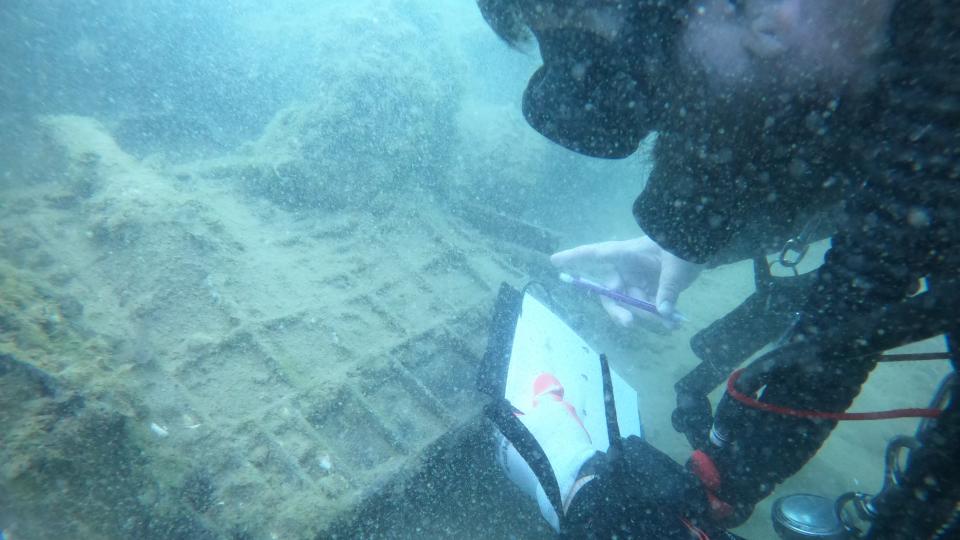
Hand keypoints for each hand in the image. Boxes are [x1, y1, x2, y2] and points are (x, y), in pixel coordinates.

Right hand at [550, 236, 702, 327]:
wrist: (699, 247)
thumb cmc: (683, 247)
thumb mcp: (677, 266)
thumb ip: (668, 289)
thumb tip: (662, 312)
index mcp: (627, 253)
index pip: (596, 254)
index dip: (574, 257)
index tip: (554, 261)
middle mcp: (626, 268)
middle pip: (610, 292)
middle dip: (618, 309)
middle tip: (628, 322)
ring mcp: (636, 280)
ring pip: (629, 304)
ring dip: (646, 315)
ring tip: (670, 322)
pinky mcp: (648, 290)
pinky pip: (645, 308)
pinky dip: (658, 316)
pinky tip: (673, 322)